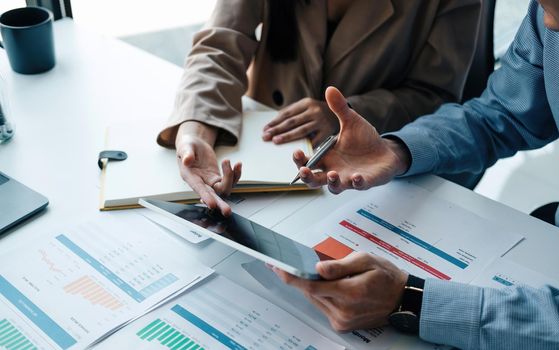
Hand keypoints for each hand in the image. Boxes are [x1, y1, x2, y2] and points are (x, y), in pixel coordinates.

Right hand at [175, 122, 241, 215]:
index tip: (212, 204)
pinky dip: (236, 174)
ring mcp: (210, 182)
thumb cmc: (187, 146)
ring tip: (230, 162)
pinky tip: (238, 164)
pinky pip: (230, 181)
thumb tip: (187, 160)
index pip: (198, 189)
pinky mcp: (218, 178)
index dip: (206, 197)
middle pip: (212, 196)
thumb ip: (186, 154)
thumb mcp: (185, 146)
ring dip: (231, 178)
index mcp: (190, 177)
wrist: (194, 145)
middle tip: (227, 211)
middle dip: (220, 204)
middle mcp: (201, 182)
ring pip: (224, 189)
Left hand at [262, 98, 338, 146]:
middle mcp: (315, 111)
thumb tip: (272, 126)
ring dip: (287, 137)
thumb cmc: (317, 114)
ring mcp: (322, 122)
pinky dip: (303, 146)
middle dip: (277, 129)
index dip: (274, 122)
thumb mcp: (306, 108)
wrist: (340, 115)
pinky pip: (313, 141)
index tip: (265, 129)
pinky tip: (295, 150)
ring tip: (275, 141)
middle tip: (266, 137)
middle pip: (292, 121)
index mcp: (306, 103)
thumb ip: (292, 114)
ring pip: (301, 131)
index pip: (286, 113)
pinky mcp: (328, 133)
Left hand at [274, 252, 407, 331]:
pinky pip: (323, 307)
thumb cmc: (386, 276)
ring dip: (312, 286)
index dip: (291, 276)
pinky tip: (329, 286)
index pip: (311, 285)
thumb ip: (340, 265)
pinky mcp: (342, 325)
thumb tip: (318, 268)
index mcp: (350, 292)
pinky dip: (321, 295)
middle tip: (289, 264)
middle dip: (300, 277)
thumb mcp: (366, 260)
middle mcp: (344, 310)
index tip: (277, 267)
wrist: (403, 299)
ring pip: (315, 300)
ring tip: (316, 272)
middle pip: (310, 292)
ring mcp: (343, 320)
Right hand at [293, 86, 410, 193]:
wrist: (385, 150)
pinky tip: (357, 176)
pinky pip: (357, 186)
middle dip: (307, 177)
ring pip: (334, 188)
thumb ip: (340, 108)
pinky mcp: (363, 182)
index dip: (299, 161)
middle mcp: (334, 170)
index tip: (296, 152)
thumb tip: (330, 89)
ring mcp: (348, 178)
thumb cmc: (364, 139)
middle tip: (304, 171)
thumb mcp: (351, 121)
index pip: (307, 163)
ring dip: (331, 182)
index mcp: (327, 157)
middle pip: (314, 181)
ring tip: (332, 174)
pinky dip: (356, 183)